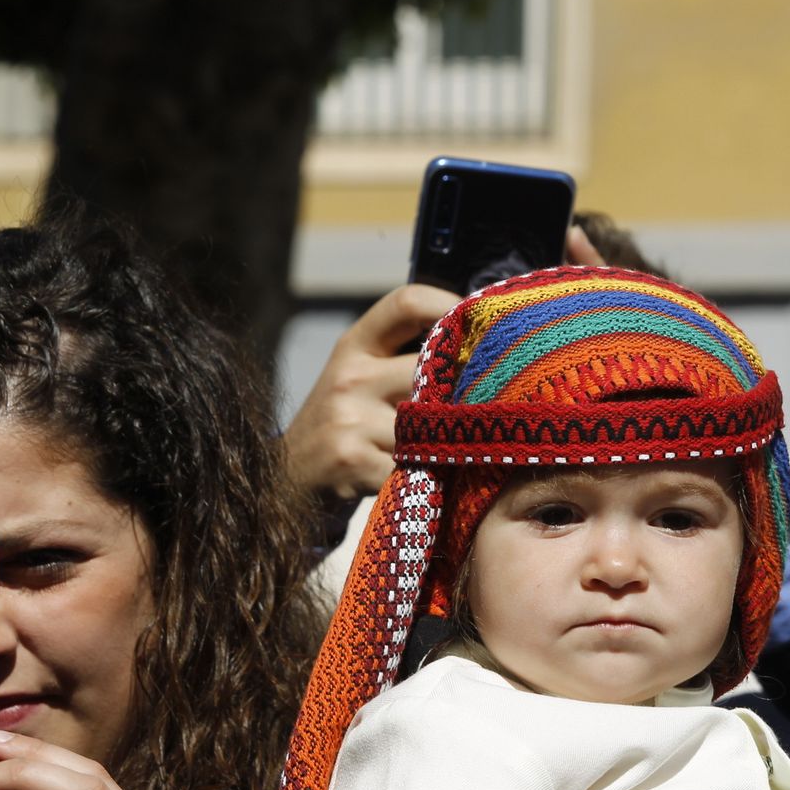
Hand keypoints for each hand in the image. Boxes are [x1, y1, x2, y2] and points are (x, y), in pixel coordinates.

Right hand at [283, 227, 609, 503]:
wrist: (285, 489)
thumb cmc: (343, 432)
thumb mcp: (360, 383)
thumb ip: (406, 362)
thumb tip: (488, 346)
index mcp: (354, 346)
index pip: (407, 301)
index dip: (452, 304)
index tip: (485, 323)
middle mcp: (349, 374)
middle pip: (434, 368)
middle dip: (469, 390)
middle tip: (504, 403)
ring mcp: (349, 417)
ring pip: (433, 422)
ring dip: (457, 441)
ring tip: (473, 452)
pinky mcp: (353, 461)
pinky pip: (419, 465)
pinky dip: (439, 478)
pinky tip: (446, 486)